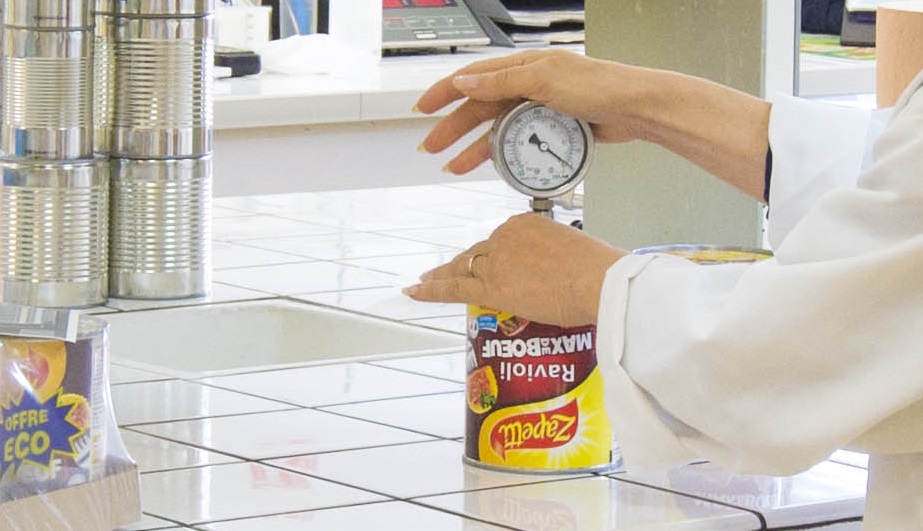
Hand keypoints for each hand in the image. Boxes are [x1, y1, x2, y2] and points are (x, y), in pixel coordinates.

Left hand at [403, 213, 626, 327]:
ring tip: (426, 280)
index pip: (501, 240)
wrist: (598, 281)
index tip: (494, 262)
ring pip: (462, 268)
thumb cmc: (597, 270)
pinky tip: (414, 291)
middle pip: (478, 253)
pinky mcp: (490, 287)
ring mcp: (495, 261)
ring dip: (443, 275)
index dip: (494, 255)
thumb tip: (561, 272)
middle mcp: (505, 236)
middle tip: (450, 269)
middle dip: (466, 263)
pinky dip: (430, 290)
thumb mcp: (577, 251)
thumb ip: (559, 257)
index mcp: (526, 223)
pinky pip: (452, 288)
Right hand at [414, 49, 644, 174]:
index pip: (472, 78)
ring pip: (495, 130)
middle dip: (453, 129)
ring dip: (473, 148)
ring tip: (454, 166)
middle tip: (433, 147)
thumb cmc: (600, 85)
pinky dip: (501, 155)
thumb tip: (465, 82)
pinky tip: (490, 165)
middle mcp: (527, 85)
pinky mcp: (550, 128)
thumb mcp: (543, 80)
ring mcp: (538, 108)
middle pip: (479, 108)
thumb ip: (501, 83)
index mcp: (522, 67)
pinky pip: (517, 142)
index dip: (444, 93)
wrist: (635, 108)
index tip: (423, 108)